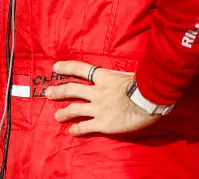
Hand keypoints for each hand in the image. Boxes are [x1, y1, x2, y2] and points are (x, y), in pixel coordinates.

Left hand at [44, 61, 158, 135]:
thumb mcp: (127, 74)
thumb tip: (117, 78)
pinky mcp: (103, 123)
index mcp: (103, 77)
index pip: (79, 69)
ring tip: (57, 116)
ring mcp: (98, 108)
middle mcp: (96, 92)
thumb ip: (116, 78)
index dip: (66, 68)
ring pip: (75, 109)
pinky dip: (77, 129)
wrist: (149, 99)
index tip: (55, 68)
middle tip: (48, 93)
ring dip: (64, 112)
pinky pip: (86, 126)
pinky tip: (72, 131)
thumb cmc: (144, 85)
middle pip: (71, 89)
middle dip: (58, 91)